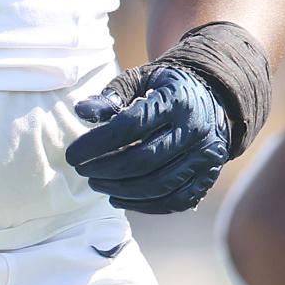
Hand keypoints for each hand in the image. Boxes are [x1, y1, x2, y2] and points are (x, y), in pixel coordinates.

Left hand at [65, 65, 228, 213]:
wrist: (213, 97)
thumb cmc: (164, 88)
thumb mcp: (139, 79)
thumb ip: (111, 95)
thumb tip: (81, 112)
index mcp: (175, 101)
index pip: (130, 127)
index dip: (97, 144)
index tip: (72, 155)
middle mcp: (194, 130)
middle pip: (143, 159)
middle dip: (106, 169)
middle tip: (82, 171)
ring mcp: (205, 157)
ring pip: (158, 184)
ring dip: (121, 190)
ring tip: (96, 183)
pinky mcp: (208, 178)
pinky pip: (174, 201)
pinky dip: (143, 205)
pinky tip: (118, 197)